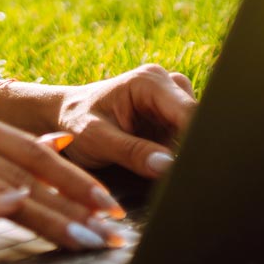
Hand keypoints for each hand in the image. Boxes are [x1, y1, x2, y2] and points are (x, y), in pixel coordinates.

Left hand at [53, 63, 197, 178]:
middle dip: (193, 152)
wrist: (62, 118)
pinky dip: (181, 158)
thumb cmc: (74, 123)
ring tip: (166, 176)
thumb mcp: (96, 139)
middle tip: (182, 181)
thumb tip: (168, 166)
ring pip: (199, 135)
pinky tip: (168, 172)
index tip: (195, 172)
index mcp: (150, 81)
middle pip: (201, 124)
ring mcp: (172, 103)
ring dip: (187, 157)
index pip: (191, 114)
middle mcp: (168, 85)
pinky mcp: (172, 121)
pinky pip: (189, 142)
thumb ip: (131, 152)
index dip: (198, 144)